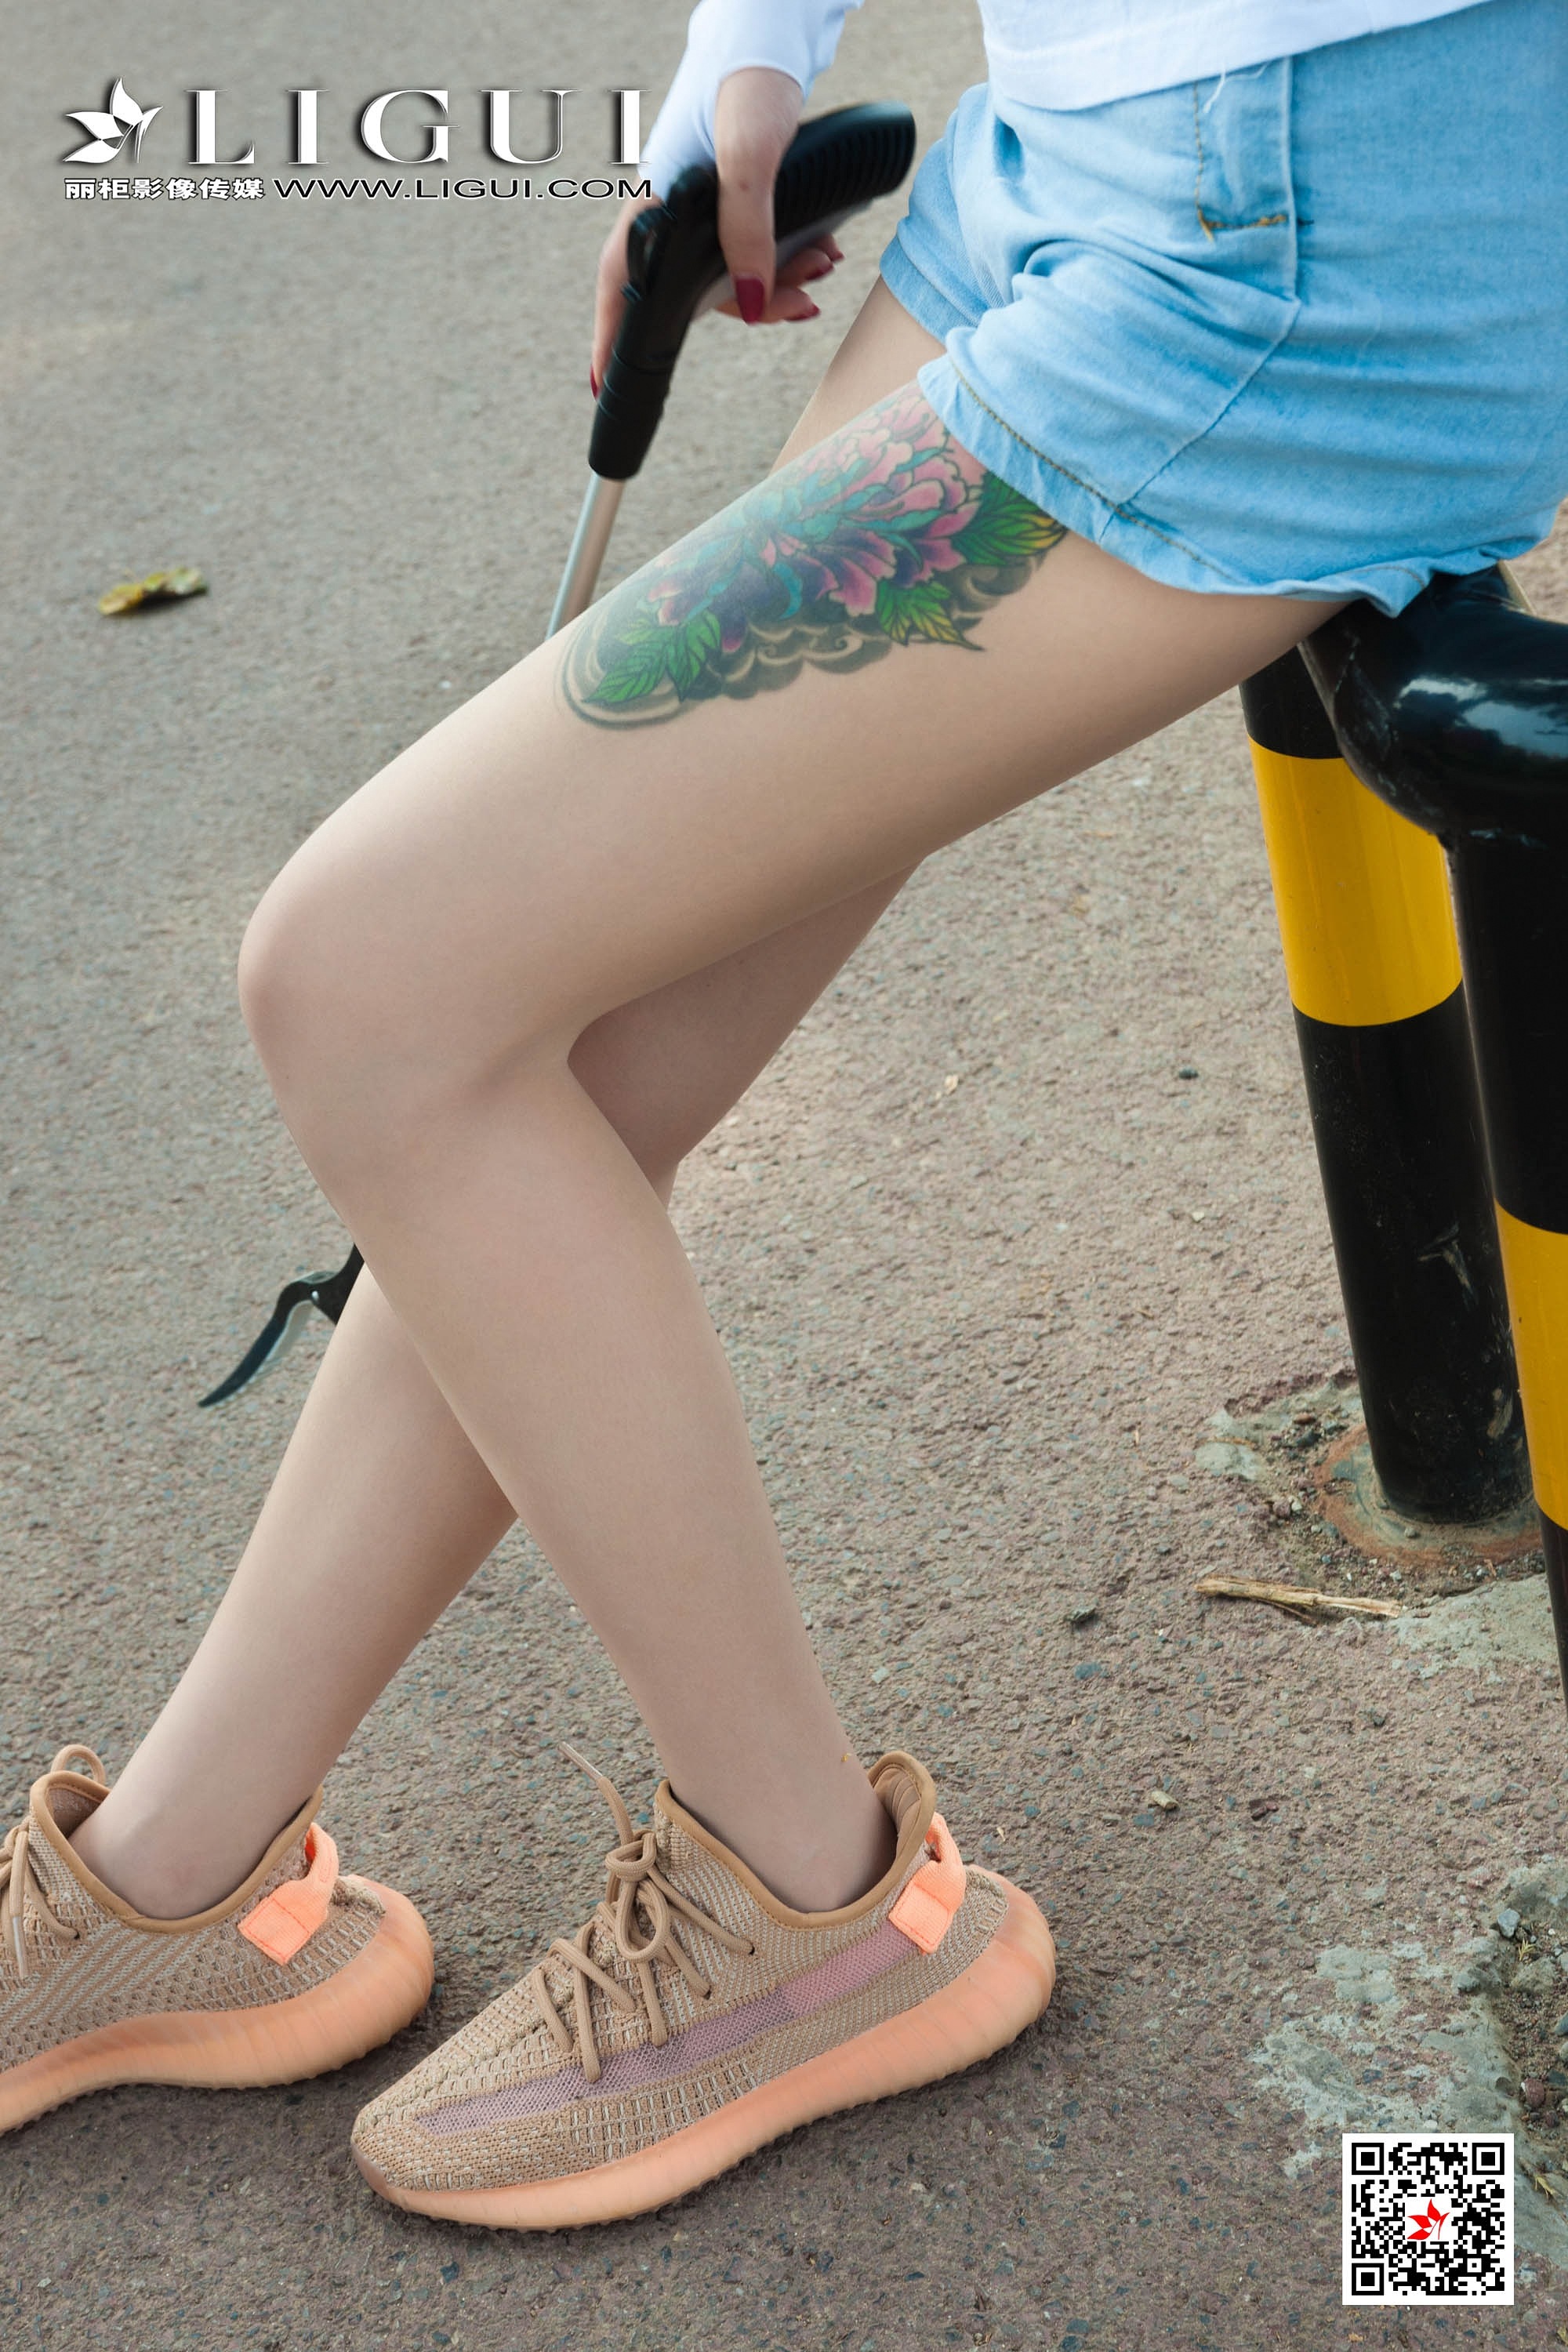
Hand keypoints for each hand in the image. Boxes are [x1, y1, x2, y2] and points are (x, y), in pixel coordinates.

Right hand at [590, 67, 842, 394]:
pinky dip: (782, 258)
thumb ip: (747, 229)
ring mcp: (697, 206)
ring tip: (822, 268)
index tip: (600, 384)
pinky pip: (747, 248)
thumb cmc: (746, 81)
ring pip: (728, 272)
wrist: (768, 34)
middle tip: (802, 304)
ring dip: (777, 281)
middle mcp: (670, 212)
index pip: (618, 284)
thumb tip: (753, 303)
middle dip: (748, 306)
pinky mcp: (727, 196)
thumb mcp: (750, 157)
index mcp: (655, 206)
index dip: (609, 337)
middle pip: (691, 290)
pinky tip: (819, 251)